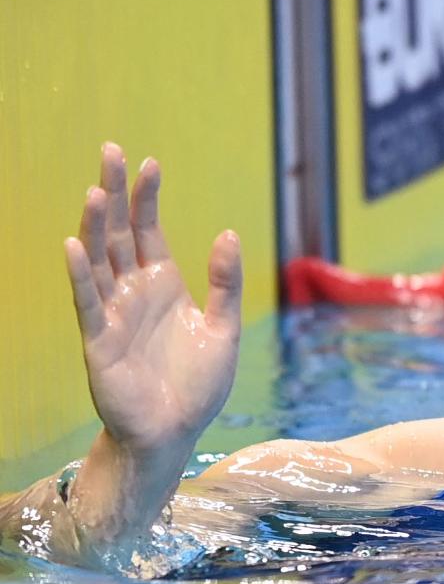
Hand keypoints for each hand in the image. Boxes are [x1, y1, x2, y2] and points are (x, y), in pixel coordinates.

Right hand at [64, 143, 241, 452]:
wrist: (176, 431)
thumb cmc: (198, 385)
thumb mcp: (224, 329)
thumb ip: (226, 283)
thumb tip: (228, 232)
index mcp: (164, 284)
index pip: (149, 230)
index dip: (148, 198)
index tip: (150, 162)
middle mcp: (134, 292)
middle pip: (118, 233)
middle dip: (115, 193)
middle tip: (111, 151)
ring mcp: (113, 313)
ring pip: (100, 260)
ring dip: (95, 225)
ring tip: (94, 189)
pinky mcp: (100, 340)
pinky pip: (87, 302)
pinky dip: (81, 274)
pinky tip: (74, 244)